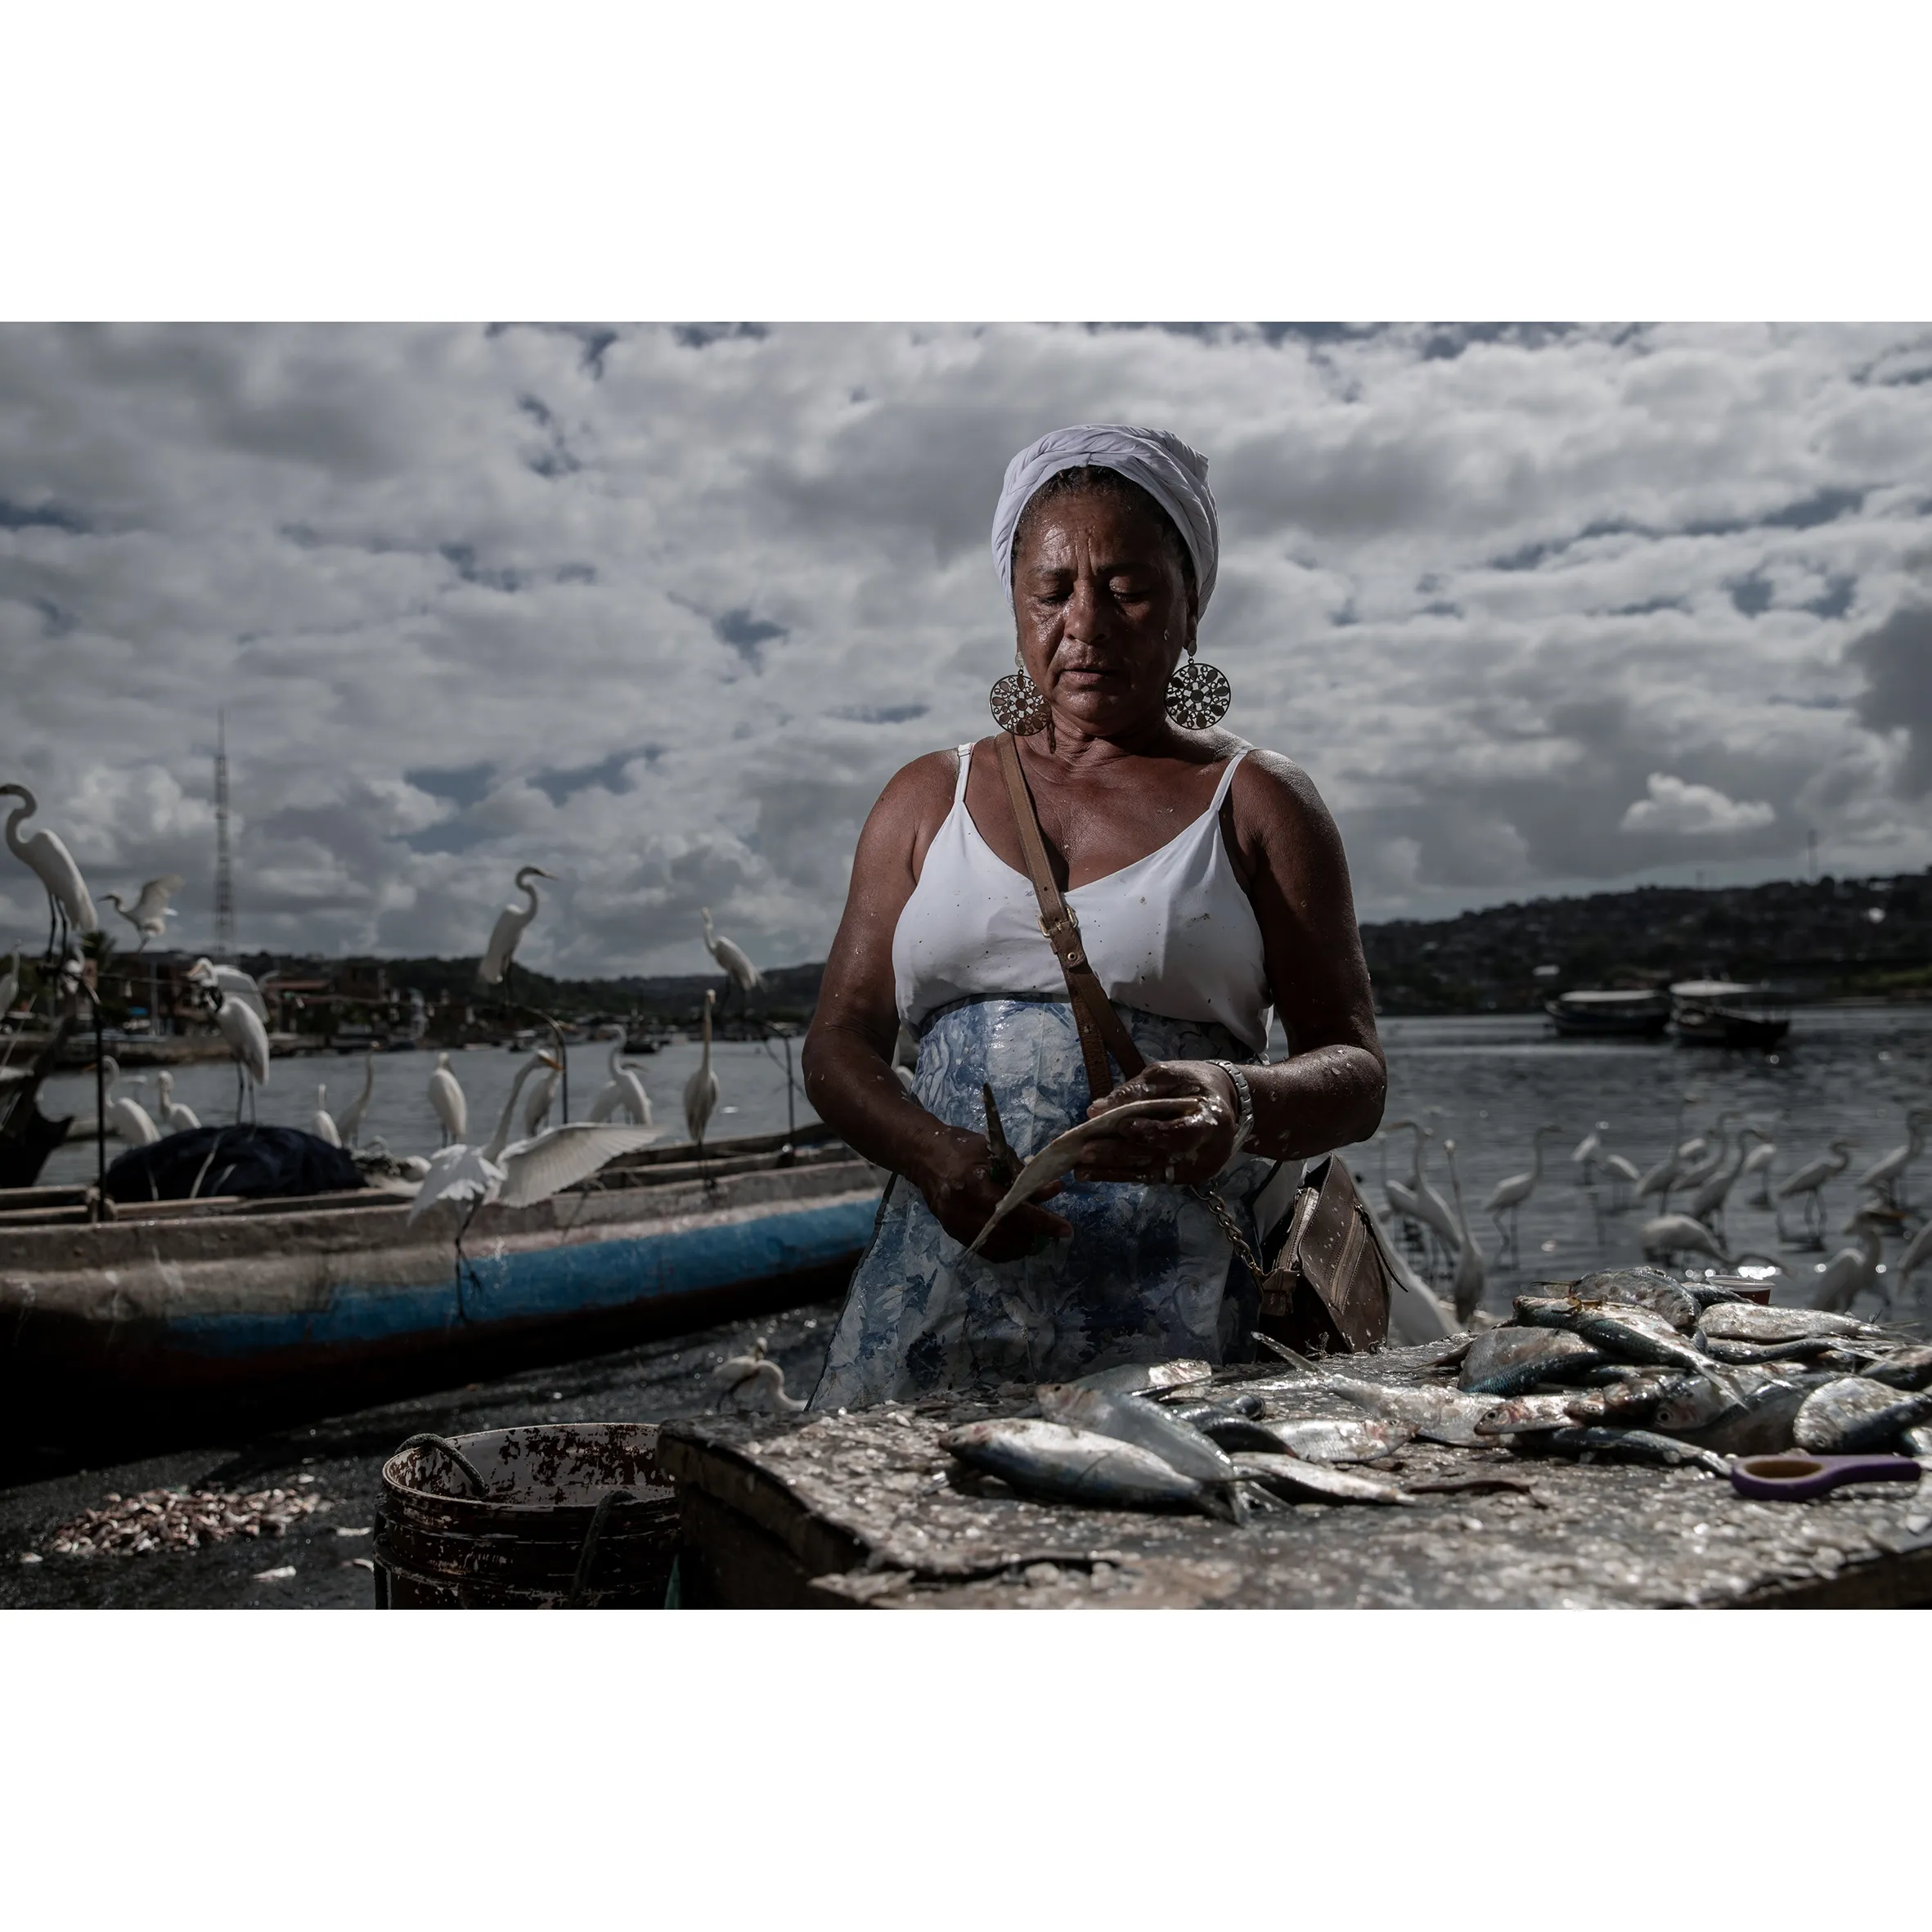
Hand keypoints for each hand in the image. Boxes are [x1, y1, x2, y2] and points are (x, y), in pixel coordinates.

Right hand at [915, 1127, 1072, 1262]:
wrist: (924, 1155)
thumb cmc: (962, 1147)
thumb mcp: (995, 1151)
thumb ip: (1021, 1174)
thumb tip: (1051, 1191)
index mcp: (974, 1183)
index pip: (1016, 1211)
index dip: (1043, 1222)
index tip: (1065, 1230)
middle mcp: (963, 1208)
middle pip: (1008, 1234)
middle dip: (1035, 1236)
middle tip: (1052, 1231)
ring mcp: (955, 1223)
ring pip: (997, 1247)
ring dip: (1021, 1245)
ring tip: (1035, 1236)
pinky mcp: (951, 1231)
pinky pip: (983, 1249)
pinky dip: (1003, 1249)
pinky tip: (1016, 1241)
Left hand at [1077, 1060, 1238, 1185]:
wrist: (1224, 1102)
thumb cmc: (1194, 1083)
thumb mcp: (1169, 1076)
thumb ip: (1136, 1092)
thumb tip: (1098, 1109)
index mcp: (1211, 1119)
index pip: (1182, 1132)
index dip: (1154, 1132)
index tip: (1123, 1125)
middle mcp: (1205, 1152)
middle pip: (1159, 1156)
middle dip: (1120, 1153)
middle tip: (1087, 1150)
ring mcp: (1193, 1169)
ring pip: (1148, 1171)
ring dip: (1112, 1169)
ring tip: (1080, 1167)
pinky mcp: (1180, 1177)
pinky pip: (1146, 1176)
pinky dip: (1117, 1174)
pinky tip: (1091, 1173)